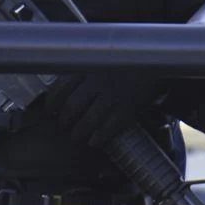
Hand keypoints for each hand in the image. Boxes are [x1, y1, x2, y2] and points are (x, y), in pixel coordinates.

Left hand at [44, 72, 164, 147]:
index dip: (52, 103)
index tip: (50, 111)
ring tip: (77, 137)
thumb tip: (62, 94)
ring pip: (88, 120)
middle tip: (63, 127)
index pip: (61, 87)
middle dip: (64, 121)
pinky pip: (108, 127)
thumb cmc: (124, 64)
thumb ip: (82, 74)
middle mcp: (97, 81)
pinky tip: (93, 142)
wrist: (154, 63)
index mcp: (88, 68)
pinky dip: (98, 137)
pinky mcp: (127, 108)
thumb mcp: (100, 62)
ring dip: (79, 133)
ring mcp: (112, 95)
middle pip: (72, 106)